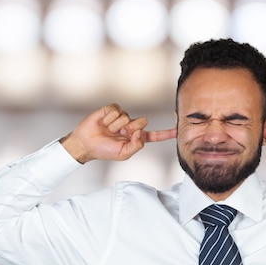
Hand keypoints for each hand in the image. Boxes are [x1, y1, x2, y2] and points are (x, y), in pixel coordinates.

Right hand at [61, 104, 176, 162]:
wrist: (86, 144)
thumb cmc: (104, 150)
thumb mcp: (123, 154)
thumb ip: (136, 146)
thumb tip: (140, 133)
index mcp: (137, 138)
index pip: (156, 135)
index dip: (167, 133)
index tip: (179, 129)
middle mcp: (132, 126)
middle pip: (142, 121)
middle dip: (130, 128)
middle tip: (119, 134)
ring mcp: (122, 117)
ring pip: (127, 116)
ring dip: (116, 126)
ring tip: (108, 131)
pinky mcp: (112, 110)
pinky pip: (117, 110)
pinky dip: (109, 118)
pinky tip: (104, 122)